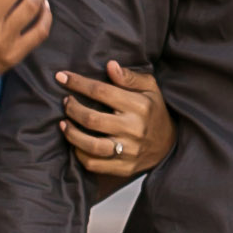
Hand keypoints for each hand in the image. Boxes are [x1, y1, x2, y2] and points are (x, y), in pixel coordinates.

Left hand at [56, 60, 172, 178]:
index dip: (78, 83)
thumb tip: (110, 65)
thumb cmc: (154, 111)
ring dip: (71, 134)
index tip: (62, 77)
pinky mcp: (124, 167)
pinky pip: (94, 164)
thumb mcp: (150, 88)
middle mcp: (133, 129)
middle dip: (72, 108)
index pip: (102, 91)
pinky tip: (75, 144)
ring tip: (63, 123)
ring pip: (91, 146)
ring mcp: (128, 151)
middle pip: (92, 119)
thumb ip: (130, 77)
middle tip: (66, 102)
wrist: (170, 145)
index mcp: (139, 106)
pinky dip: (80, 154)